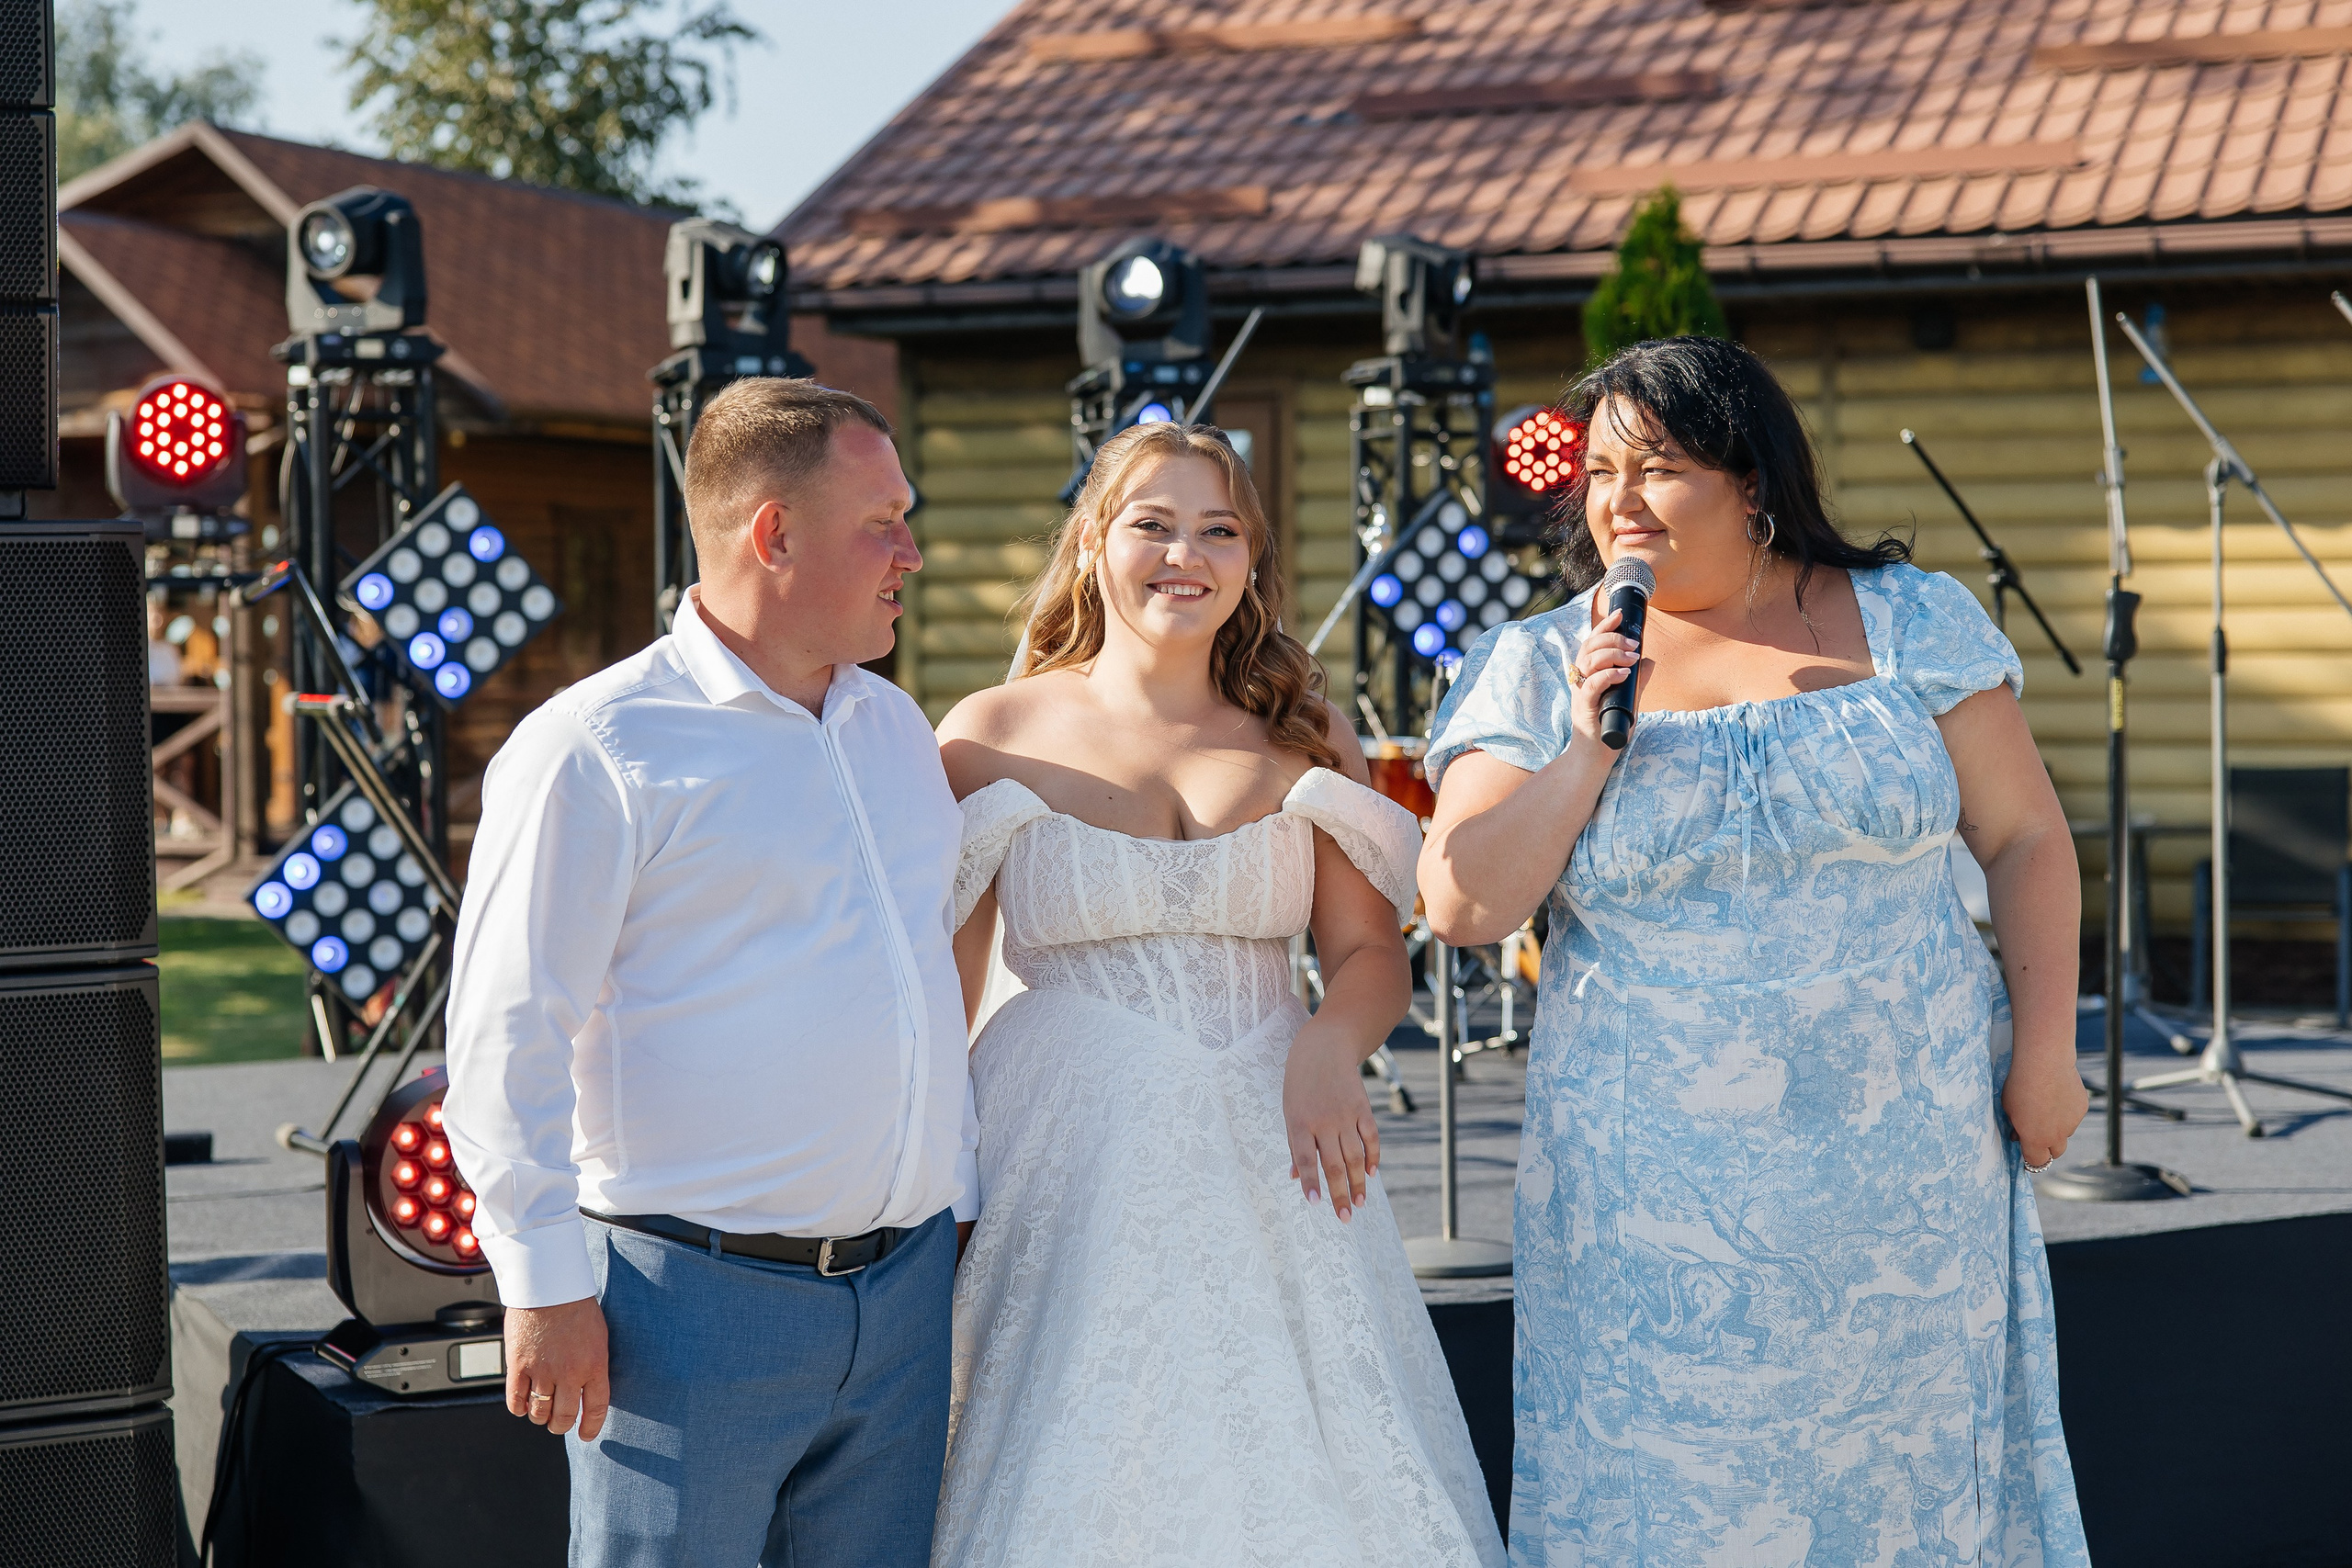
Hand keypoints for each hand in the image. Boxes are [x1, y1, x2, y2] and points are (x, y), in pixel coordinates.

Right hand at [505, 1296, 609, 1440]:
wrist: (548, 1285)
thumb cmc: (576, 1306)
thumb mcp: (598, 1336)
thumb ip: (593, 1365)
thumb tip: (587, 1390)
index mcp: (594, 1365)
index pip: (596, 1408)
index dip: (591, 1427)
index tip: (586, 1435)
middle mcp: (569, 1373)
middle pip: (564, 1416)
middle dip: (561, 1425)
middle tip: (559, 1424)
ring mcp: (542, 1371)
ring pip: (539, 1412)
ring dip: (540, 1417)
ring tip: (541, 1412)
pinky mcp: (518, 1366)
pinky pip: (515, 1400)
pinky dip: (518, 1407)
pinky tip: (522, 1404)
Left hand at [1283, 1021, 1380, 1220]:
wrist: (1325, 1046)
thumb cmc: (1300, 1082)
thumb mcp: (1290, 1110)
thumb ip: (1296, 1144)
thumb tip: (1296, 1178)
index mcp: (1299, 1122)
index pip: (1307, 1158)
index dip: (1311, 1182)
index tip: (1316, 1204)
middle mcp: (1323, 1120)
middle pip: (1334, 1164)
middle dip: (1340, 1193)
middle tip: (1345, 1218)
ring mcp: (1345, 1114)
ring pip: (1355, 1156)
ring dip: (1358, 1182)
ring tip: (1359, 1203)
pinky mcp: (1363, 1107)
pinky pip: (1370, 1137)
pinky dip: (1373, 1157)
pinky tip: (1371, 1174)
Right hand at [1570, 607, 1638, 749]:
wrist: (1596, 757)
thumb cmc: (1608, 728)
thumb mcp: (1628, 699)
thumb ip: (1636, 681)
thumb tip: (1649, 661)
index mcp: (1588, 675)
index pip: (1591, 643)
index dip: (1604, 626)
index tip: (1619, 614)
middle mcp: (1581, 680)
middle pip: (1589, 647)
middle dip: (1612, 639)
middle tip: (1634, 645)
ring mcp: (1580, 693)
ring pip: (1589, 662)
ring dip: (1612, 654)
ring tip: (1632, 657)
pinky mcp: (1583, 708)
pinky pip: (1592, 685)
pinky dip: (1609, 675)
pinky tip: (1624, 673)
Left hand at [2003, 1046, 2088, 1171]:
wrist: (2044, 1063)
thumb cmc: (2019, 1085)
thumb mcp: (2008, 1109)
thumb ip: (2016, 1127)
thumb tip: (2018, 1135)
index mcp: (2036, 1140)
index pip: (2037, 1163)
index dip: (2031, 1159)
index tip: (2027, 1153)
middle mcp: (2057, 1136)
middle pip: (2056, 1152)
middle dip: (2047, 1147)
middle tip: (2037, 1132)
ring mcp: (2073, 1122)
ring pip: (2065, 1131)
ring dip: (2057, 1125)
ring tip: (2045, 1103)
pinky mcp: (2082, 1108)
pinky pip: (2073, 1115)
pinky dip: (2066, 1110)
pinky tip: (2056, 1092)